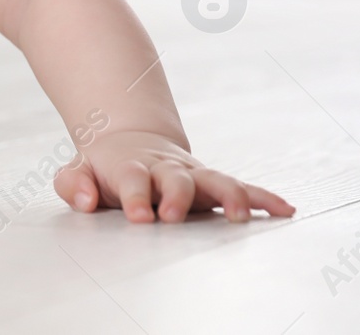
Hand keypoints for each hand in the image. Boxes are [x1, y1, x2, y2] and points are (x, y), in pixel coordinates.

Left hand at [56, 129, 294, 222]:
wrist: (129, 141)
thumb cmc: (103, 167)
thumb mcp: (78, 171)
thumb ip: (74, 184)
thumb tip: (86, 200)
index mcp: (132, 167)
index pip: (133, 180)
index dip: (135, 196)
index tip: (138, 216)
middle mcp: (166, 169)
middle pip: (176, 180)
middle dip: (178, 198)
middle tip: (173, 217)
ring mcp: (192, 175)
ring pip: (216, 181)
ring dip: (230, 196)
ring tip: (242, 215)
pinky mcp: (212, 184)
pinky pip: (242, 188)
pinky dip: (264, 198)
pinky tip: (285, 210)